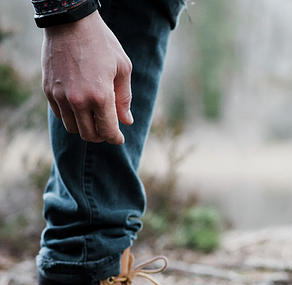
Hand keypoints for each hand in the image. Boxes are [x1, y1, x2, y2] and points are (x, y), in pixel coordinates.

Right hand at [41, 11, 132, 143]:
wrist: (70, 23)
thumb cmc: (101, 44)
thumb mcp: (122, 69)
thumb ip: (124, 98)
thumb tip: (126, 121)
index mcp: (100, 96)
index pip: (107, 131)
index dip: (115, 138)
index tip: (119, 138)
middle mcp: (78, 100)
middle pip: (89, 135)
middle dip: (101, 136)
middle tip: (108, 129)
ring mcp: (60, 96)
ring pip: (72, 128)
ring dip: (84, 128)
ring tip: (94, 118)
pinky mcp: (48, 90)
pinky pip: (60, 115)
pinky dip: (71, 117)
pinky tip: (80, 108)